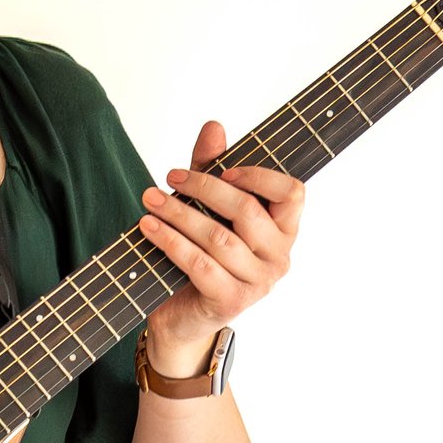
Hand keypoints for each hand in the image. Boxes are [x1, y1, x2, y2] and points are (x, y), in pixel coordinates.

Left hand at [136, 120, 303, 373]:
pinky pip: (200, 265)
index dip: (259, 175)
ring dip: (179, 213)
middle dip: (204, 187)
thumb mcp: (207, 207)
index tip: (222, 170)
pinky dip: (171, 243)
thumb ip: (212, 169)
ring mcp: (258, 283)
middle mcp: (279, 257)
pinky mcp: (231, 301)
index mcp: (284, 230)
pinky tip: (149, 228)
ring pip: (219, 238)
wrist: (184, 316)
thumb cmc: (202, 255)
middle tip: (170, 176)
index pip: (293, 192)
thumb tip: (214, 126)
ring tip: (149, 200)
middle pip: (247, 210)